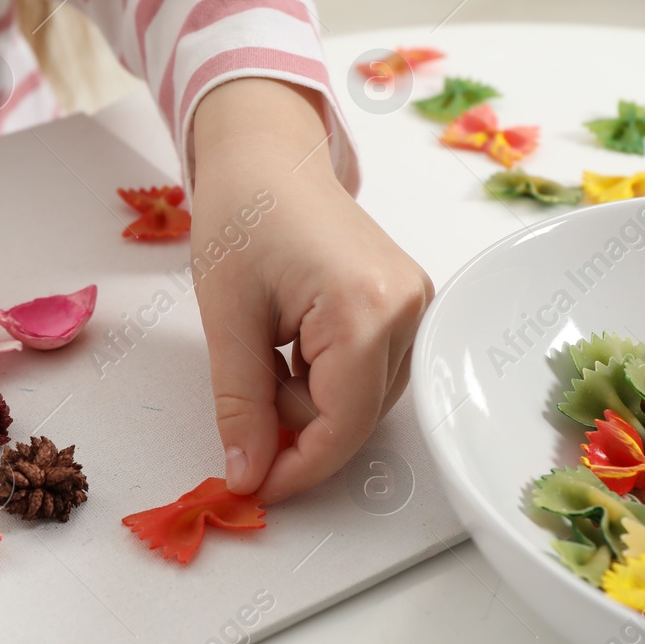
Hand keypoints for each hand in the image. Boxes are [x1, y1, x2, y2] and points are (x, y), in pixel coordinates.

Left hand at [190, 77, 432, 502]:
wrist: (267, 156)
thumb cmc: (243, 217)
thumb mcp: (228, 318)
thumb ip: (241, 405)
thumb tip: (248, 475)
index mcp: (365, 308)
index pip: (342, 425)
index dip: (297, 467)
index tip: (253, 487)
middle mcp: (409, 308)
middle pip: (356, 416)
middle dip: (297, 425)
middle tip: (245, 392)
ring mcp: (416, 304)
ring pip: (364, 399)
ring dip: (309, 400)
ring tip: (267, 350)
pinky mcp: (408, 302)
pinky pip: (371, 371)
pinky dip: (326, 377)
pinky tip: (291, 343)